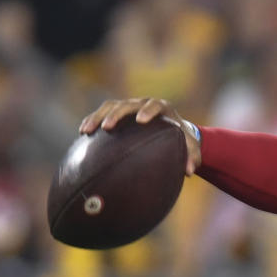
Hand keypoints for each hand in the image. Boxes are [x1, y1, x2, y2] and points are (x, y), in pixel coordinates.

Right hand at [78, 97, 200, 175]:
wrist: (171, 131)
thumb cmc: (181, 140)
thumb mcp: (190, 147)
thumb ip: (193, 158)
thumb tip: (190, 172)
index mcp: (163, 109)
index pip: (155, 105)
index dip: (148, 110)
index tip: (141, 120)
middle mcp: (144, 104)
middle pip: (128, 104)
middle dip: (116, 114)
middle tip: (107, 127)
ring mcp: (129, 107)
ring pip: (110, 106)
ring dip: (98, 116)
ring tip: (87, 130)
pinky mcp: (117, 113)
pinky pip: (102, 113)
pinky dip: (93, 120)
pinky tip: (83, 133)